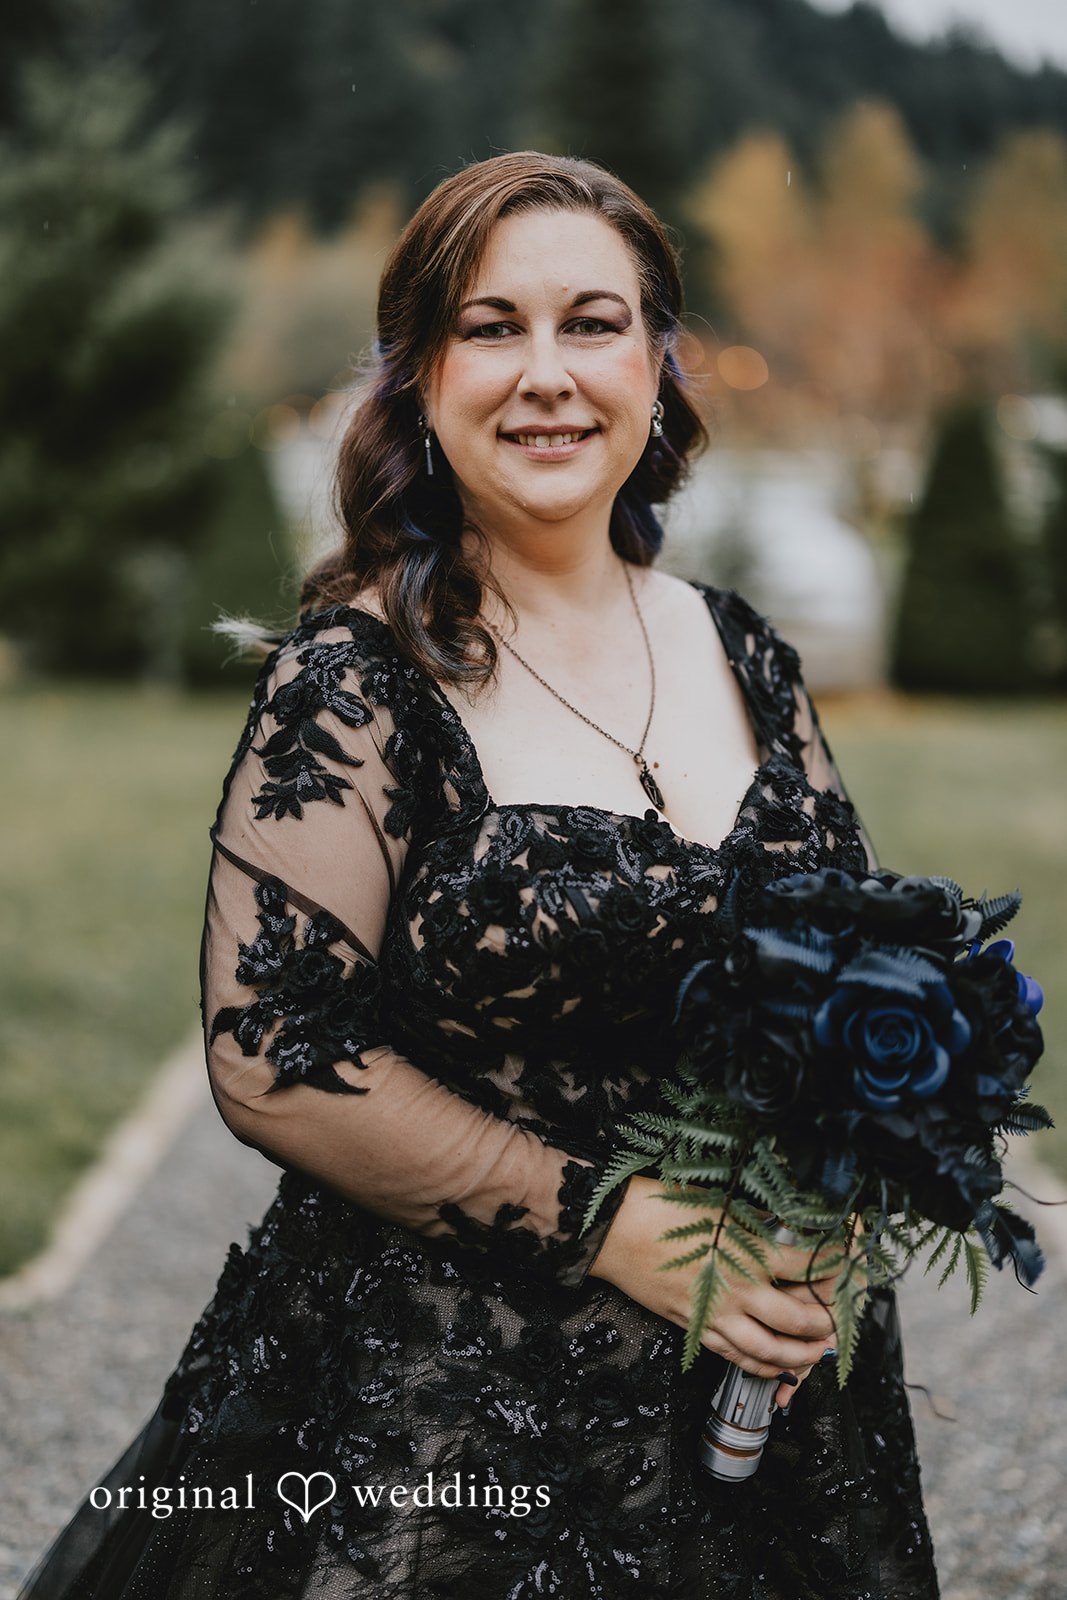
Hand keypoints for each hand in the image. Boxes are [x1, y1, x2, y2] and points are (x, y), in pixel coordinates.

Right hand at [591, 1177, 840, 1409]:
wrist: (616, 1230)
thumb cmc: (664, 1207)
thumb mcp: (719, 1205)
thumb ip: (755, 1224)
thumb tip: (785, 1228)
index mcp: (750, 1251)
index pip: (808, 1266)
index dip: (835, 1268)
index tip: (851, 1266)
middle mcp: (739, 1289)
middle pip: (796, 1320)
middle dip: (824, 1326)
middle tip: (838, 1325)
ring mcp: (716, 1313)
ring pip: (767, 1350)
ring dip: (797, 1357)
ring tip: (814, 1354)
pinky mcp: (695, 1327)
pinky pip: (734, 1356)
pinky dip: (760, 1366)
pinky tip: (773, 1365)